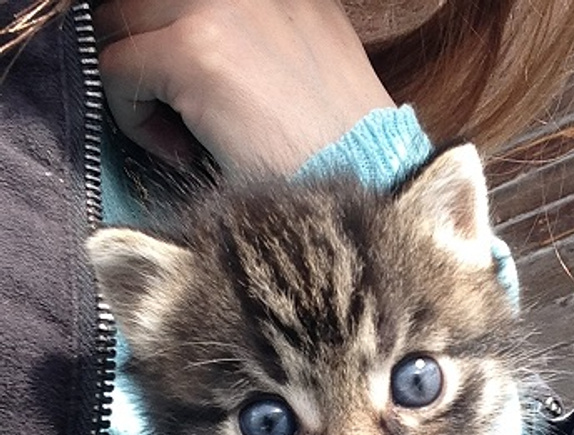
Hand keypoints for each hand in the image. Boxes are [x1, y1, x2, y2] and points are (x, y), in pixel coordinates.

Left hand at [93, 0, 395, 174]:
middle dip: (146, 52)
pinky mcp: (193, 51)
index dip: (172, 33)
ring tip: (178, 133)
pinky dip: (135, 119)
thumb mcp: (317, 64)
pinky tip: (182, 152)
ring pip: (120, 21)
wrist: (361, 184)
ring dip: (137, 80)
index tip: (185, 85)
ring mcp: (217, 8)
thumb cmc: (340, 148)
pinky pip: (117, 69)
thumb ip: (265, 37)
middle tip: (173, 110)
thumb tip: (207, 48)